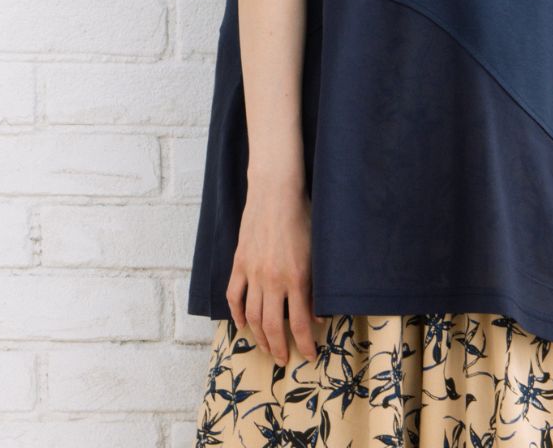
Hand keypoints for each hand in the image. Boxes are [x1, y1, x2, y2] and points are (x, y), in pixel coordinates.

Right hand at [225, 178, 325, 367]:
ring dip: (259, 337)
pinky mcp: (239, 263)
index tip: (310, 356)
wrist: (276, 192)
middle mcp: (272, 280)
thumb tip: (318, 315)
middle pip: (273, 327)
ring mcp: (252, 272)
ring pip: (252, 316)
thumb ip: (317, 285)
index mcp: (297, 278)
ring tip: (267, 348)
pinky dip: (236, 313)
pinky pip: (233, 296)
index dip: (305, 344)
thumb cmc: (303, 216)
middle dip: (279, 348)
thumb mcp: (318, 251)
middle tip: (284, 360)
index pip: (301, 323)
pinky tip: (242, 324)